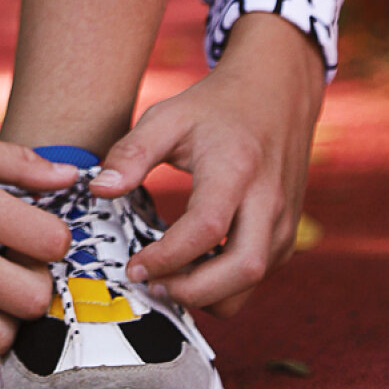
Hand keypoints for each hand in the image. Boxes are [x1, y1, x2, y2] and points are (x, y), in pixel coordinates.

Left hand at [90, 12, 325, 315]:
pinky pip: (259, 275)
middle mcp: (268, 199)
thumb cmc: (216, 107)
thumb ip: (131, 153)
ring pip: (253, 281)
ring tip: (167, 281)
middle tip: (151, 287)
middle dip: (193, 291)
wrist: (276, 94)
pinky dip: (226, 285)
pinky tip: (193, 268)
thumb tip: (99, 191)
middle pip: (243, 269)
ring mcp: (284, 220)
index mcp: (235, 168)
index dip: (167, 258)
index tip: (133, 267)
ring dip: (209, 295)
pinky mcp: (288, 233)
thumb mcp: (167, 116)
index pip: (205, 228)